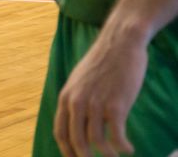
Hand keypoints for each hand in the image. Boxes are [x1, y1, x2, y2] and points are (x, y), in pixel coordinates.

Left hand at [53, 29, 141, 156]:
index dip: (67, 151)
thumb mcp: (79, 81)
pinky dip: (122, 147)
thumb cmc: (102, 63)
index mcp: (66, 97)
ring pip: (97, 142)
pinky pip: (116, 136)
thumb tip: (78, 121)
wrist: (119, 44)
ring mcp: (96, 104)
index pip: (60, 133)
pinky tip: (128, 148)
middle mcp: (77, 102)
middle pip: (77, 141)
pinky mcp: (116, 105)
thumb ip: (76, 100)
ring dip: (108, 155)